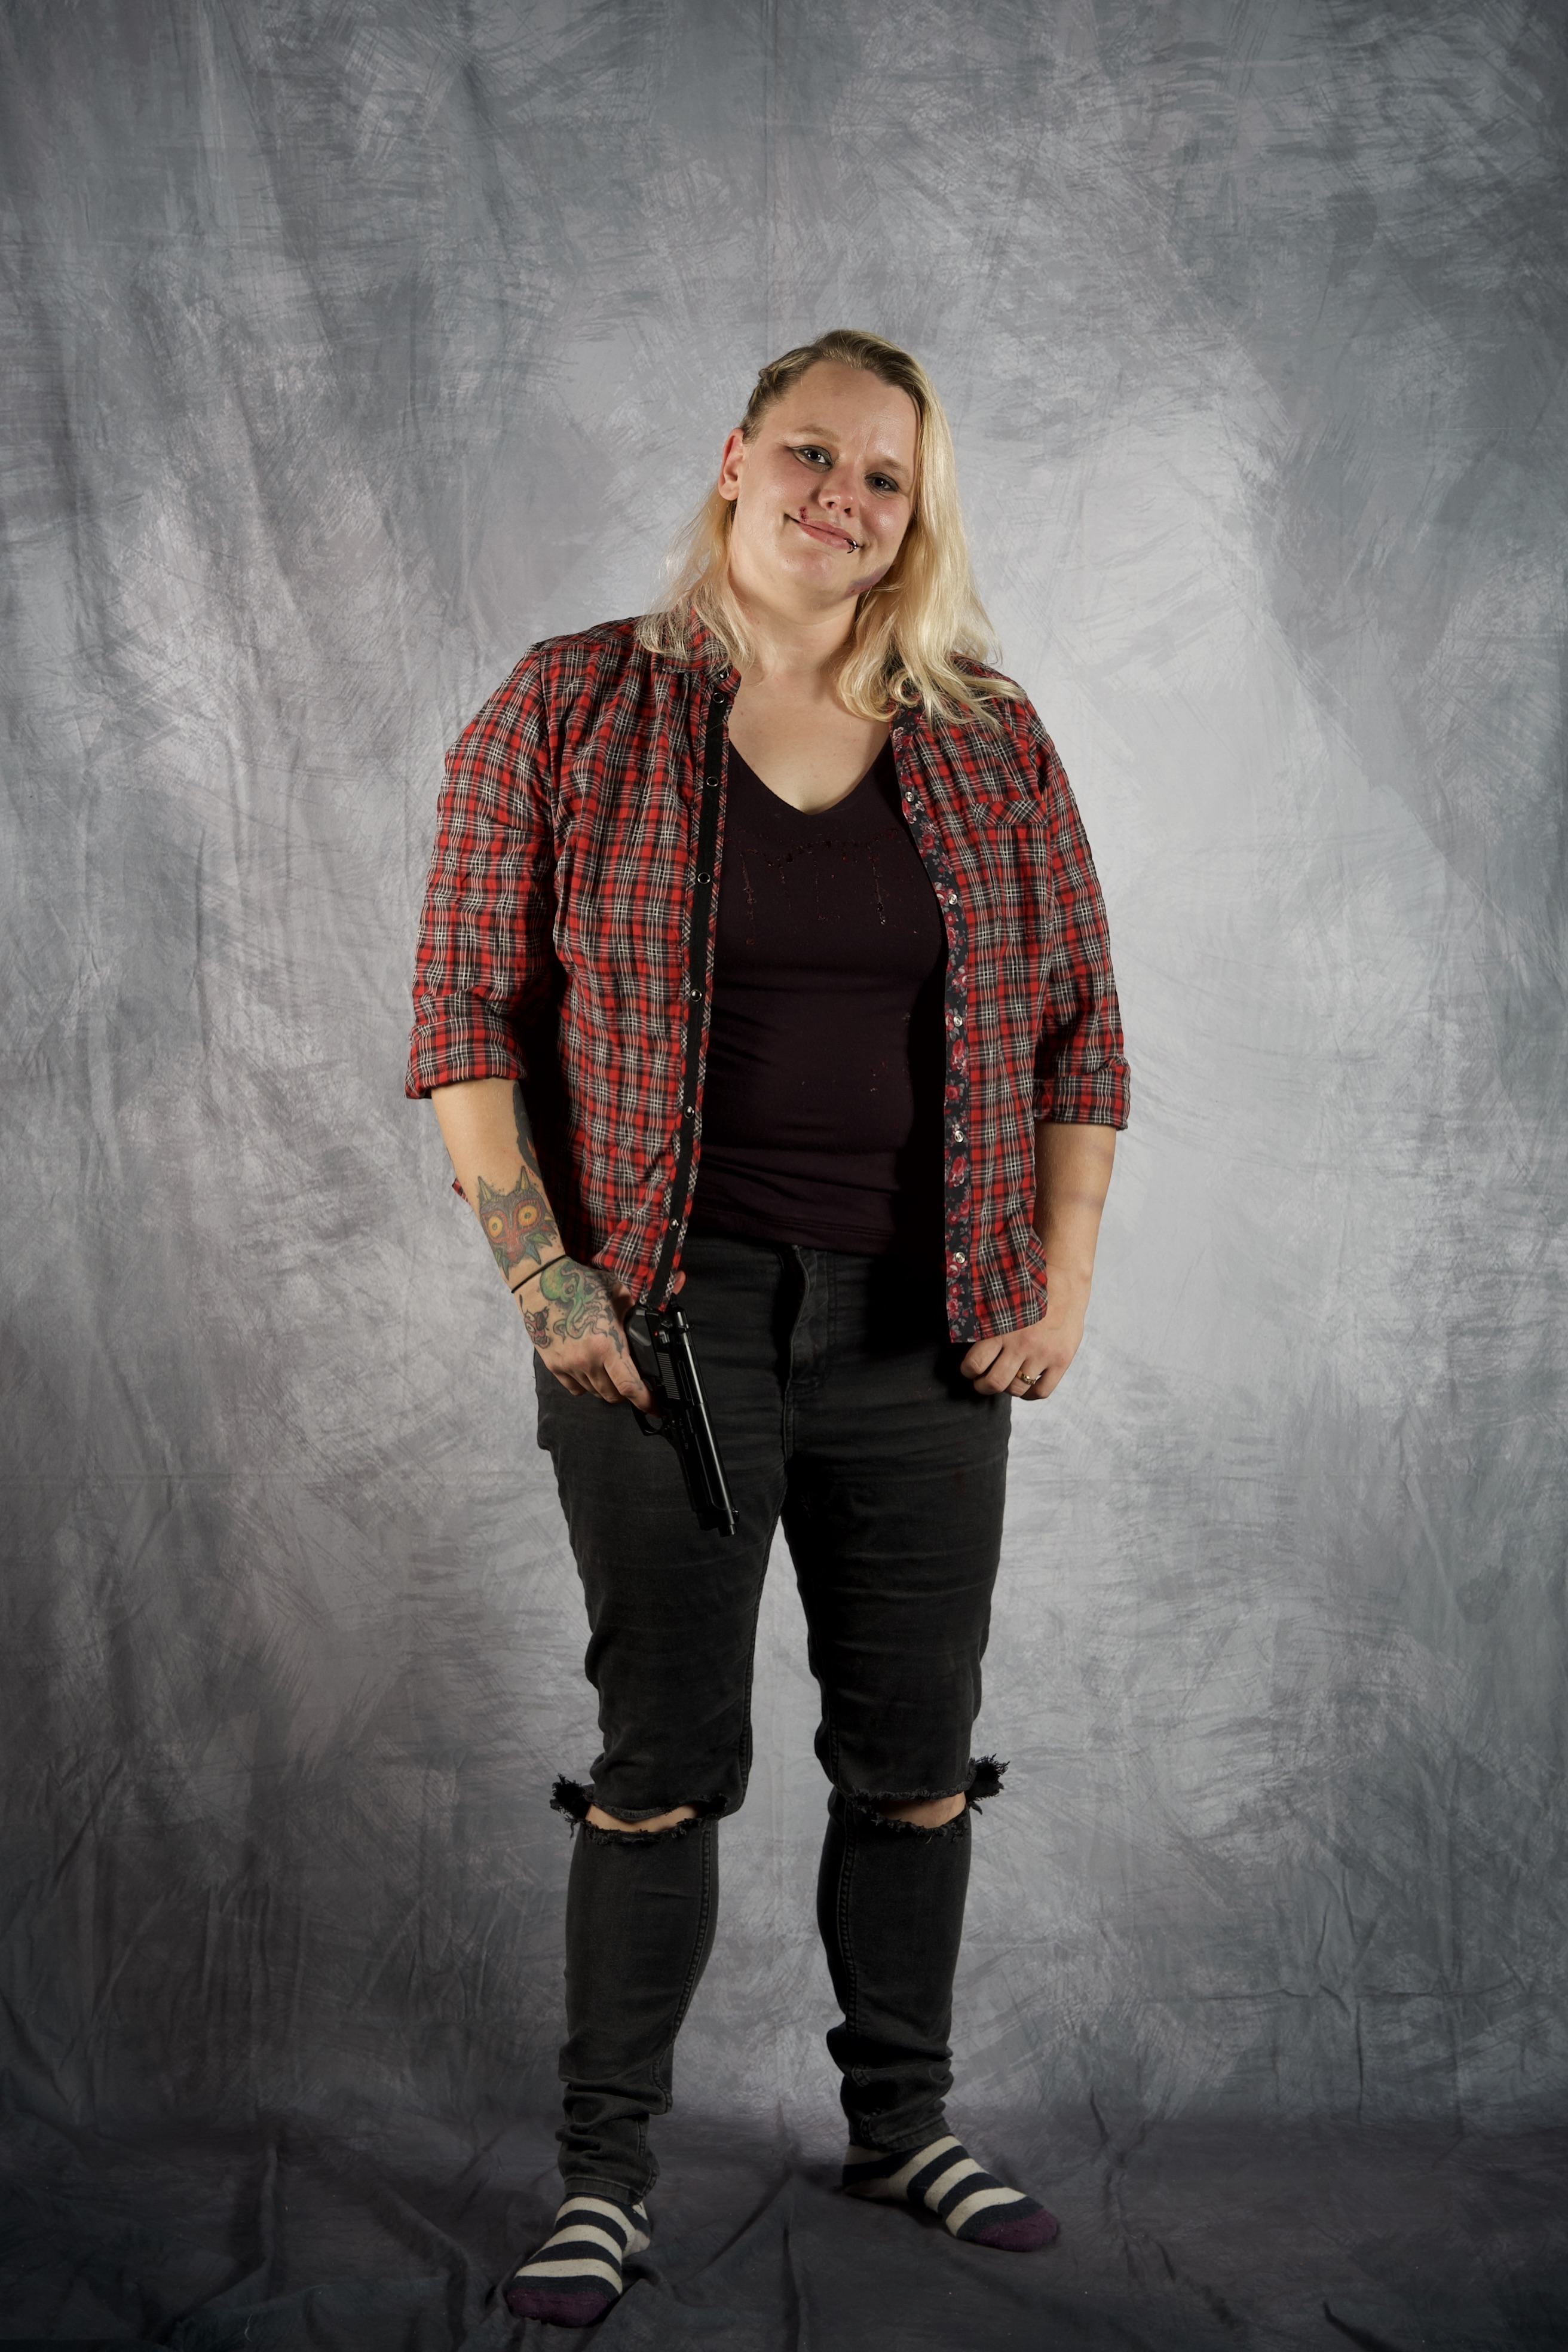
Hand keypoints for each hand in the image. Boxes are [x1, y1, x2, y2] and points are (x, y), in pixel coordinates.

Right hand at [518, 1259, 654, 1408]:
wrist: (541, 1282)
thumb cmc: (580, 1284)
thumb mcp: (617, 1292)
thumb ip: (634, 1312)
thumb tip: (651, 1320)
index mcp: (606, 1345)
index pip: (629, 1385)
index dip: (646, 1402)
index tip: (656, 1409)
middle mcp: (587, 1361)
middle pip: (612, 1394)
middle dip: (625, 1393)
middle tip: (631, 1382)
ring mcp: (568, 1365)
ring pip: (595, 1392)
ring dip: (606, 1388)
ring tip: (609, 1371)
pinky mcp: (553, 1366)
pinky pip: (575, 1389)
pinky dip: (586, 1386)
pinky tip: (590, 1371)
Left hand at [959, 1269, 1090, 1400]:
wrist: (1065, 1280)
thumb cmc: (1026, 1289)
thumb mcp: (1000, 1301)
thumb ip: (986, 1324)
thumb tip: (966, 1342)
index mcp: (1001, 1328)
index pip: (975, 1364)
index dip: (968, 1371)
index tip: (969, 1370)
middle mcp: (1022, 1344)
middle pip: (994, 1382)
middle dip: (982, 1386)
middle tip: (981, 1382)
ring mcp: (1043, 1354)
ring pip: (1017, 1388)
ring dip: (1006, 1389)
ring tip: (1004, 1381)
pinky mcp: (1061, 1360)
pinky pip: (1042, 1391)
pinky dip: (1029, 1394)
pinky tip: (1025, 1387)